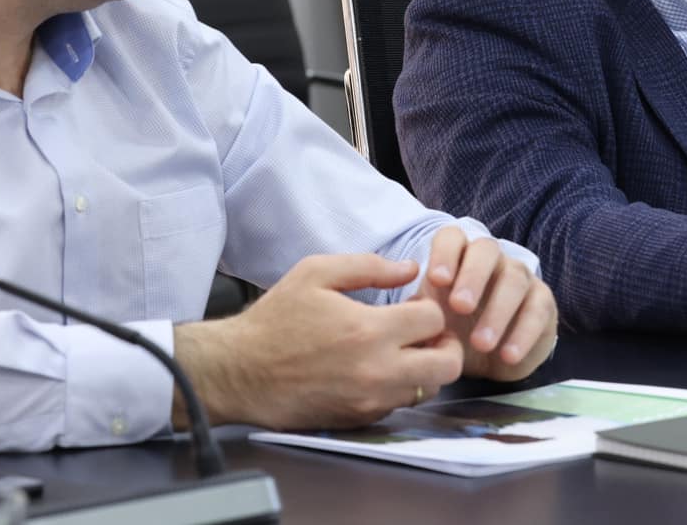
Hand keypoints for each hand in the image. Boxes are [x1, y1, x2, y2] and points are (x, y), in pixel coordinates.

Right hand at [174, 253, 462, 429]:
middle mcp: (377, 371)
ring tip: (402, 351)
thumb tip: (410, 269)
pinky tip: (377, 370)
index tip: (412, 304)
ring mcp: (369, 400)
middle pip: (447, 364)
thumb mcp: (316, 273)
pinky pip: (399, 405)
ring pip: (428, 388)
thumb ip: (369, 266)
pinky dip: (399, 388)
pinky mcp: (359, 420)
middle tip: (427, 334)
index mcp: (369, 330)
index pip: (435, 319)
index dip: (429, 307)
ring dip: (424, 368)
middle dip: (445, 344)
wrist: (238, 373)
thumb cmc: (275, 320)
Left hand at [417, 225, 558, 380]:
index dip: (445, 253)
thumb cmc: (455, 331)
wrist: (490, 359)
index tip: (436, 280)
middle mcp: (493, 260)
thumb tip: (403, 313)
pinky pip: (538, 310)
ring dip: (498, 311)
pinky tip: (507, 355)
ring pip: (515, 279)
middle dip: (473, 276)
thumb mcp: (431, 322)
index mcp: (459, 257)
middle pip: (487, 249)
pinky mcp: (543, 303)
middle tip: (460, 307)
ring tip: (481, 344)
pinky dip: (523, 333)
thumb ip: (416, 313)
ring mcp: (522, 279)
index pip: (452, 237)